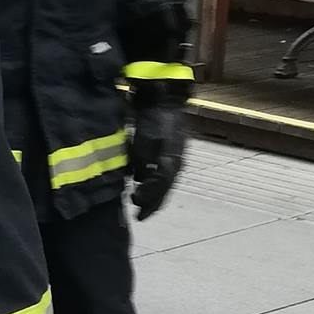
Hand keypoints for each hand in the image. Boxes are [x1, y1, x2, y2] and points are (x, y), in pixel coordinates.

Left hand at [128, 99, 186, 220]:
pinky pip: (163, 172)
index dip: (149, 201)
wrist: (165, 99)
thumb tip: (140, 179)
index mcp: (171, 162)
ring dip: (152, 193)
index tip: (137, 209)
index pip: (161, 189)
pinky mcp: (170, 150)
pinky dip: (153, 180)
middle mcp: (176, 162)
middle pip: (165, 189)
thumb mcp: (146, 141)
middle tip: (138, 213)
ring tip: (138, 200)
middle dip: (152, 203)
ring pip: (165, 182)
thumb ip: (143, 162)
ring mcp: (175, 156)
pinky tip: (142, 182)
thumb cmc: (155, 119)